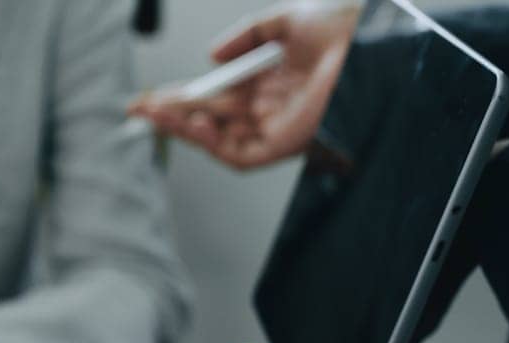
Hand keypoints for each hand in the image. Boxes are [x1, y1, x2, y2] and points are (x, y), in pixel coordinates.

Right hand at [129, 2, 358, 169]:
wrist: (369, 42)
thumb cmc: (344, 31)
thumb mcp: (284, 20)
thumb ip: (246, 35)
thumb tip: (212, 57)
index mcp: (269, 83)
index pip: (215, 95)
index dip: (181, 95)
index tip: (151, 94)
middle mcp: (269, 109)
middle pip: (209, 119)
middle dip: (171, 115)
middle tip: (139, 108)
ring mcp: (276, 129)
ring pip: (218, 140)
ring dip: (185, 129)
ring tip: (159, 114)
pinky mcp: (284, 145)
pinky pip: (239, 155)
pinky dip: (214, 145)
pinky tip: (198, 125)